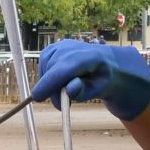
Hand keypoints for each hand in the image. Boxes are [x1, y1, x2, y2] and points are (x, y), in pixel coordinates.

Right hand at [31, 39, 149, 119]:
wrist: (112, 66)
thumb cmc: (108, 80)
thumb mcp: (102, 90)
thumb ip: (85, 91)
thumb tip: (70, 89)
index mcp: (92, 56)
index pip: (65, 67)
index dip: (49, 81)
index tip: (38, 97)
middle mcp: (77, 46)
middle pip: (53, 68)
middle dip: (52, 89)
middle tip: (62, 105)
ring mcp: (65, 44)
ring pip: (46, 66)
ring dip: (50, 83)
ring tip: (64, 93)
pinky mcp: (57, 47)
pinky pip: (45, 62)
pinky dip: (48, 74)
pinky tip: (59, 81)